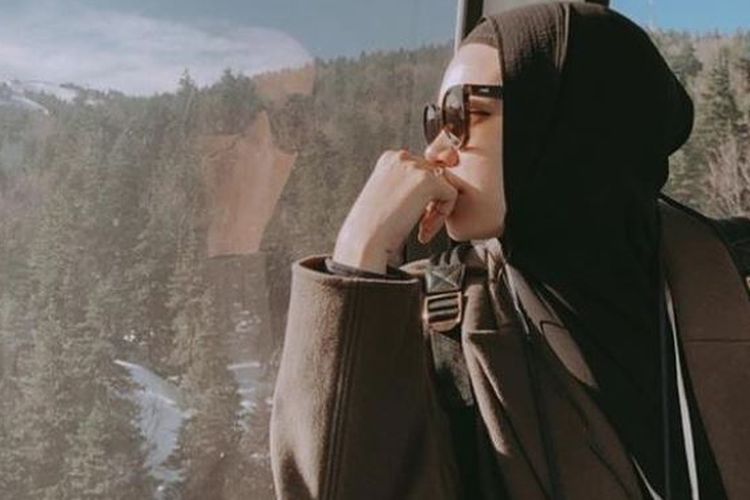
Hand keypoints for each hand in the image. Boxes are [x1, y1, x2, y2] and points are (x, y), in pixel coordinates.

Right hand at [333, 149, 459, 273]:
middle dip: (431, 203)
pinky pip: (451, 195)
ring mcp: (414, 167)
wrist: (365, 240)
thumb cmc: (374, 226)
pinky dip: (442, 216)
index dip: (422, 198)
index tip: (410, 217)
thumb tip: (437, 181)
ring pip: (445, 185)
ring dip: (437, 210)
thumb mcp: (389, 195)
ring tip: (422, 229)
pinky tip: (423, 228)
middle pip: (436, 176)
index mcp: (390, 159)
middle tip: (419, 226)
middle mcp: (401, 157)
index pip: (422, 171)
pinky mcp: (427, 180)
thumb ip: (408, 184)